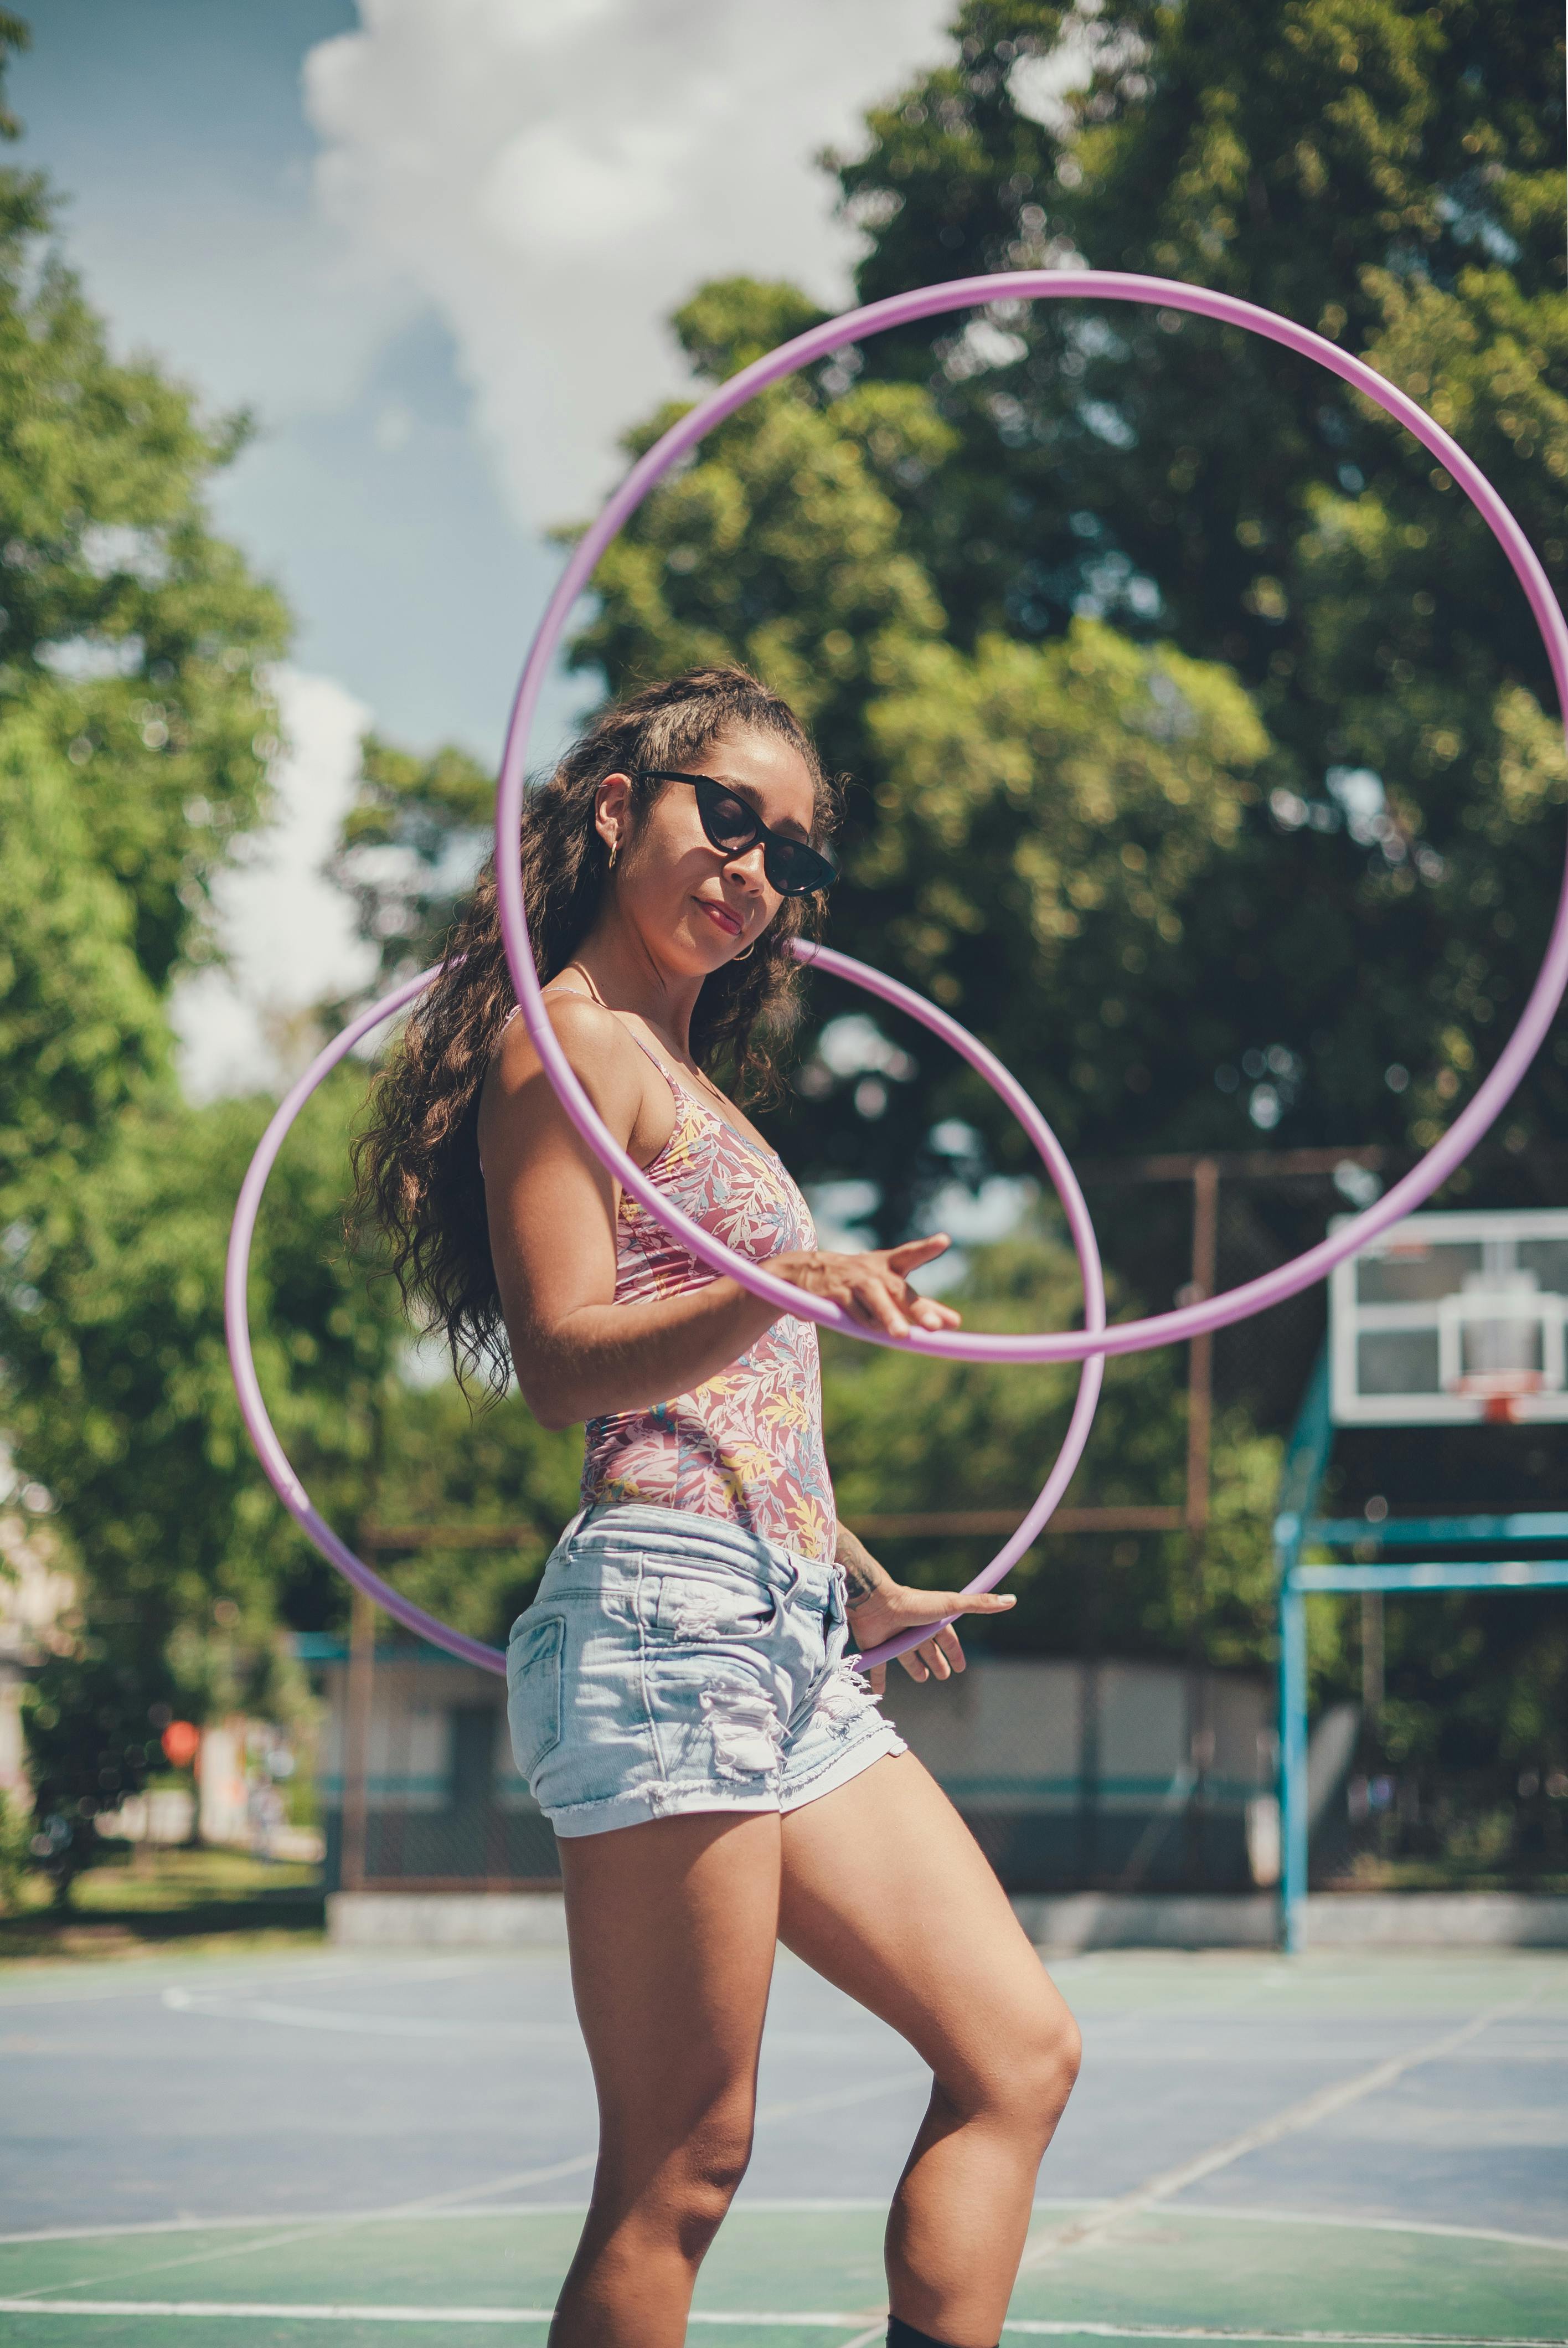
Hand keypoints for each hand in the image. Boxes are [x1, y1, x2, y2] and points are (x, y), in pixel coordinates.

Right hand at [772, 1234, 962, 1337]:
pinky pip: (855, 1313)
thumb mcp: (889, 1288)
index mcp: (889, 1265)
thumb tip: (956, 1324)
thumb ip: (920, 1305)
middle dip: (916, 1307)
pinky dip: (865, 1323)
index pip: (911, 1255)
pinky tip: (867, 1326)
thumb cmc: (860, 1283)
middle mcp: (874, 1270)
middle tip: (933, 1325)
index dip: (927, 1248)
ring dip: (889, 1317)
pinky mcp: (836, 1293)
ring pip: (876, 1300)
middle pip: (898, 1289)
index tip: (944, 1240)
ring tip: (901, 1335)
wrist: (807, 1273)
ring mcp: (854, 1280)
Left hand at [843, 1577, 1015, 1691]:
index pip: (946, 1640)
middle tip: (944, 1677)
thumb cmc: (915, 1605)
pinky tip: (881, 1692)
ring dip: (914, 1668)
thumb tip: (1012, 1600)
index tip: (961, 1667)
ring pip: (907, 1658)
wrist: (876, 1602)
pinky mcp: (878, 1649)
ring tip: (922, 1679)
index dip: (954, 1652)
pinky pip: (879, 1668)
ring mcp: (895, 1639)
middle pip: (928, 1650)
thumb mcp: (951, 1605)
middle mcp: (913, 1631)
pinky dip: (879, 1680)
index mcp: (931, 1622)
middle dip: (937, 1662)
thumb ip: (979, 1604)